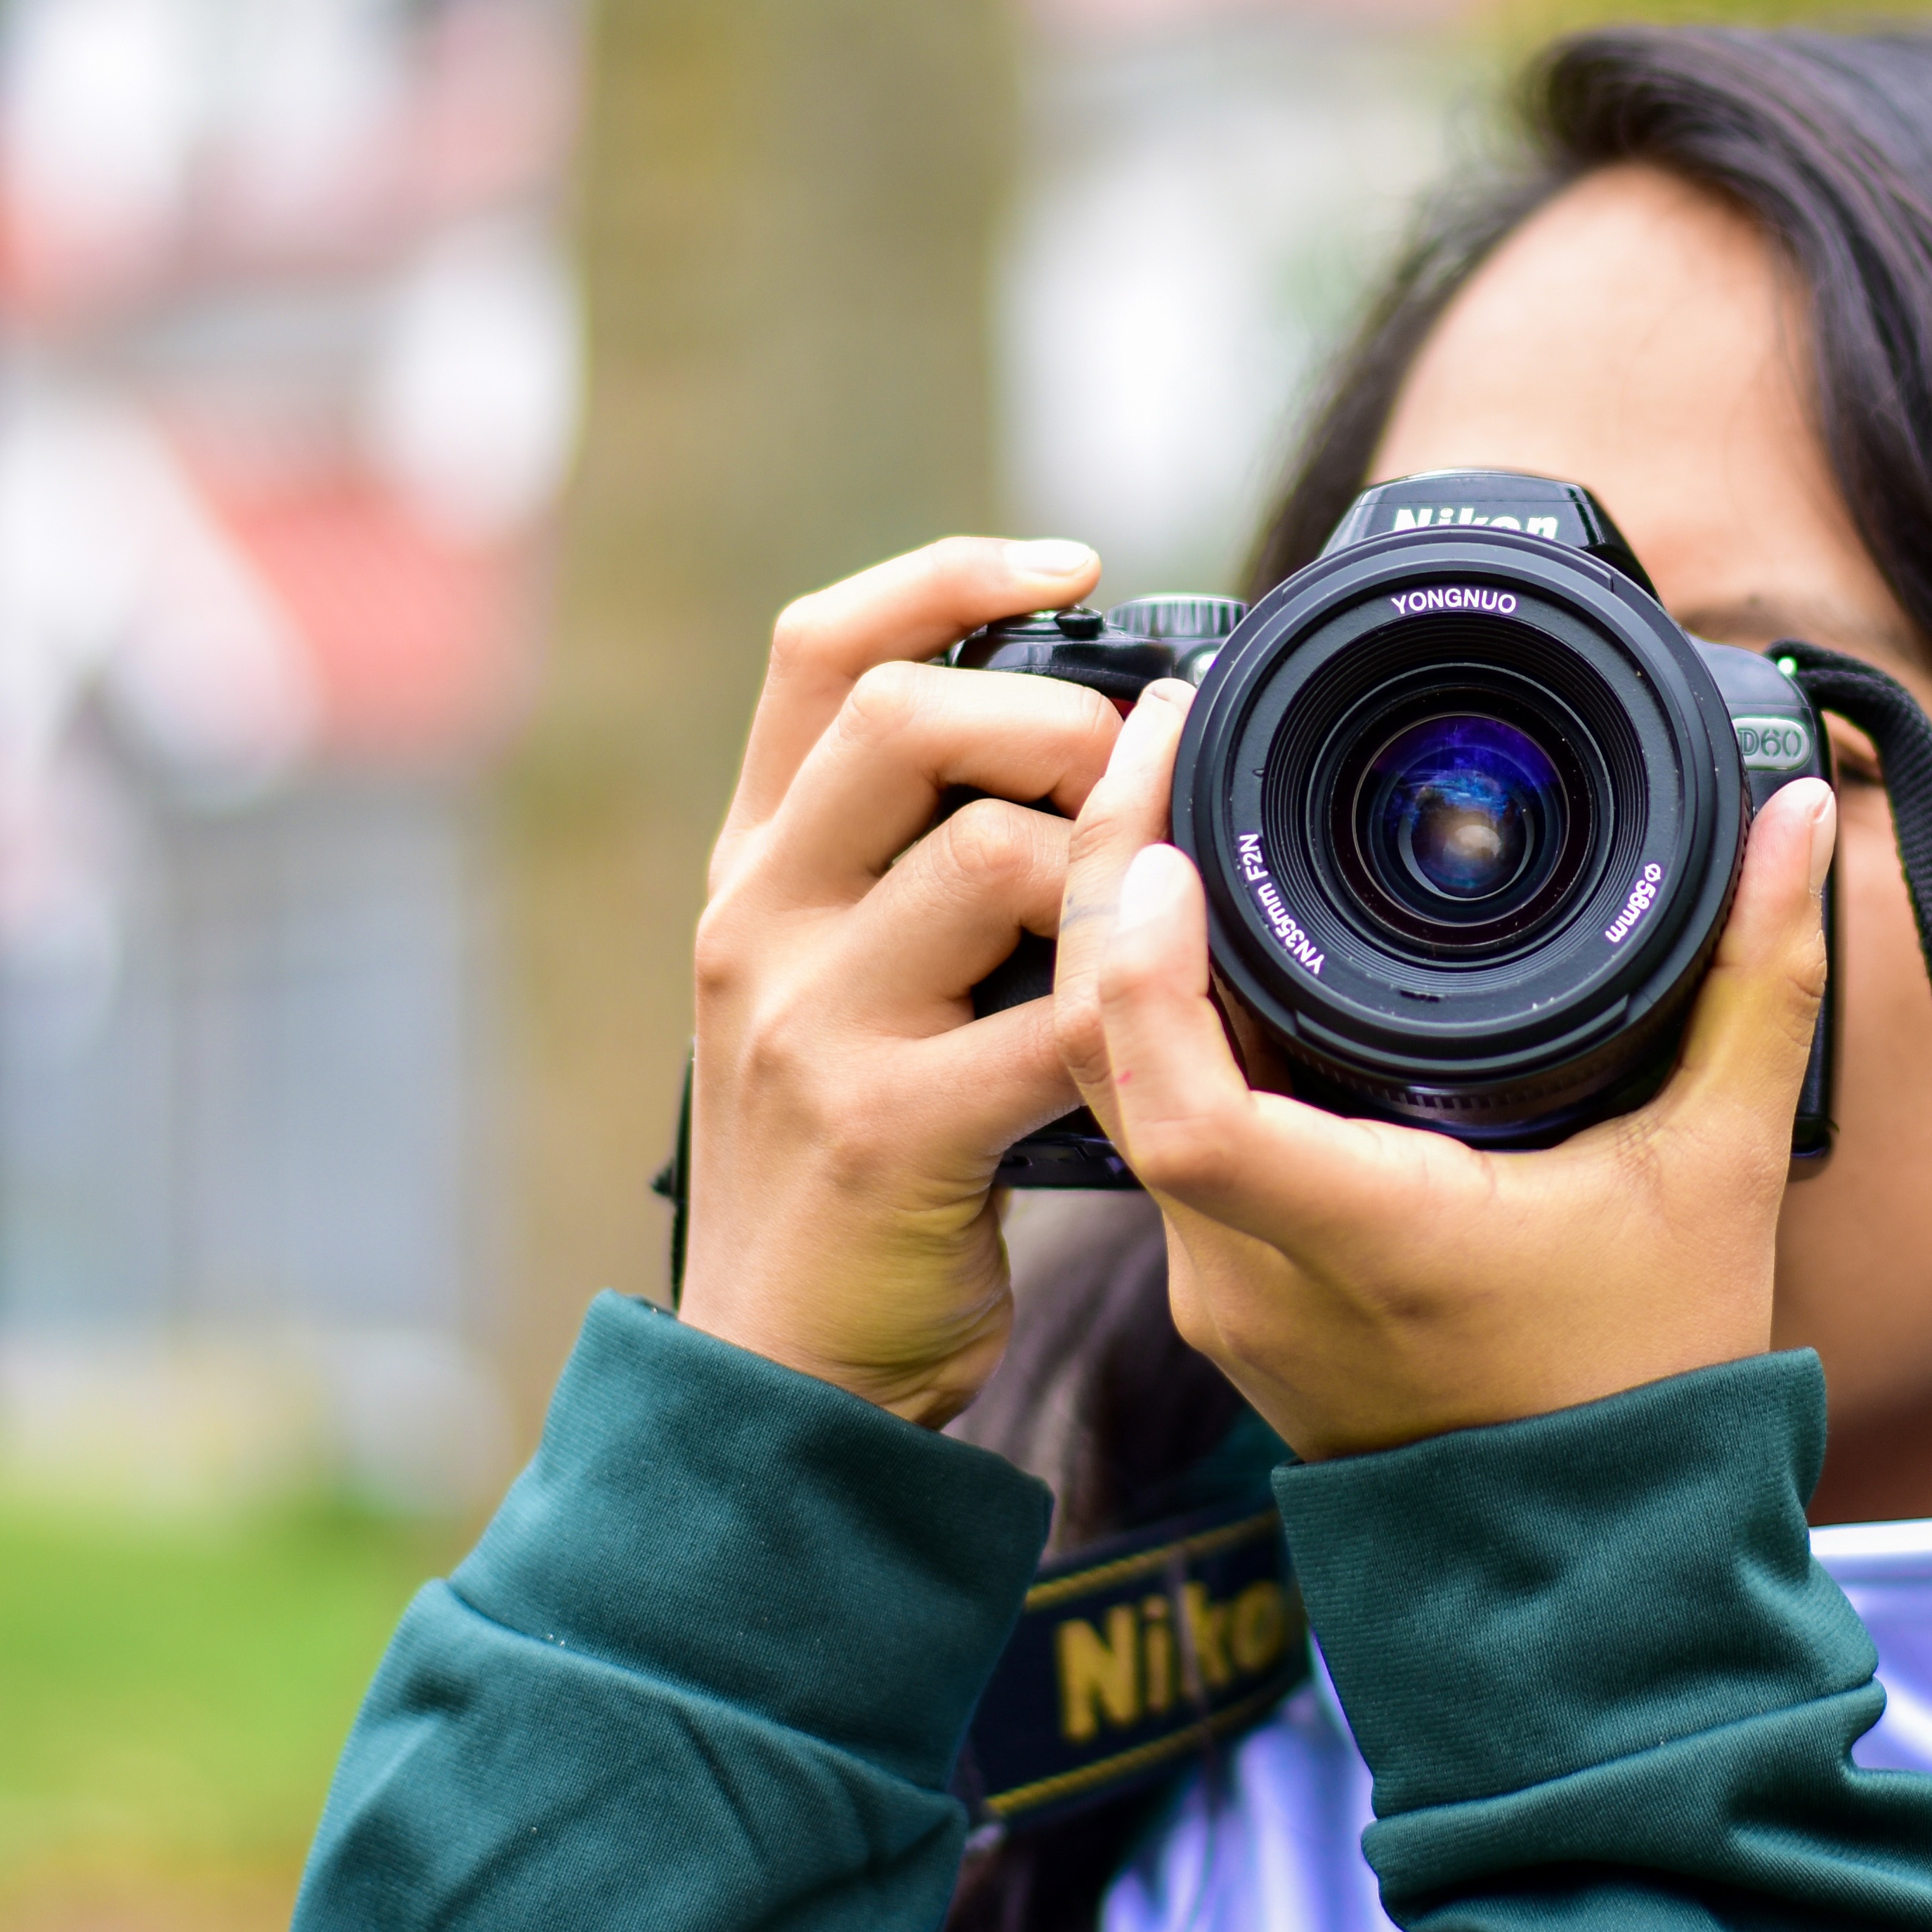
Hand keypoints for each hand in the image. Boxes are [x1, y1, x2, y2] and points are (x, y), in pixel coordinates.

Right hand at [679, 535, 1122, 1426]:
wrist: (786, 1367)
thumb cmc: (867, 1155)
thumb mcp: (856, 983)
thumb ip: (927, 867)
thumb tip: (1105, 738)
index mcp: (757, 866)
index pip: (818, 650)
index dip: (946, 575)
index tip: (1071, 564)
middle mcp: (758, 921)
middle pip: (899, 715)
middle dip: (1052, 713)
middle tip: (1137, 768)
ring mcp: (807, 1023)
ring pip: (991, 856)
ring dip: (1109, 869)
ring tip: (1158, 916)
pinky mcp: (881, 1130)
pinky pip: (1052, 1022)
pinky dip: (1136, 1008)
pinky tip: (1174, 1019)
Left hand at [1049, 682, 1841, 1458]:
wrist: (1598, 1567)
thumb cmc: (1652, 1385)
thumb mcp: (1719, 1167)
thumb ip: (1757, 980)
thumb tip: (1789, 819)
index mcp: (1364, 1239)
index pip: (1186, 1110)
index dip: (1147, 970)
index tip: (1173, 846)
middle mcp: (1256, 1276)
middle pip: (1109, 1063)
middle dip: (1113, 883)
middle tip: (1166, 738)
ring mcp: (1225, 1296)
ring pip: (1112, 1094)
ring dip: (1124, 946)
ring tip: (1175, 803)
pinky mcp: (1230, 1299)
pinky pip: (1151, 1135)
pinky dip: (1159, 1023)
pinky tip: (1203, 933)